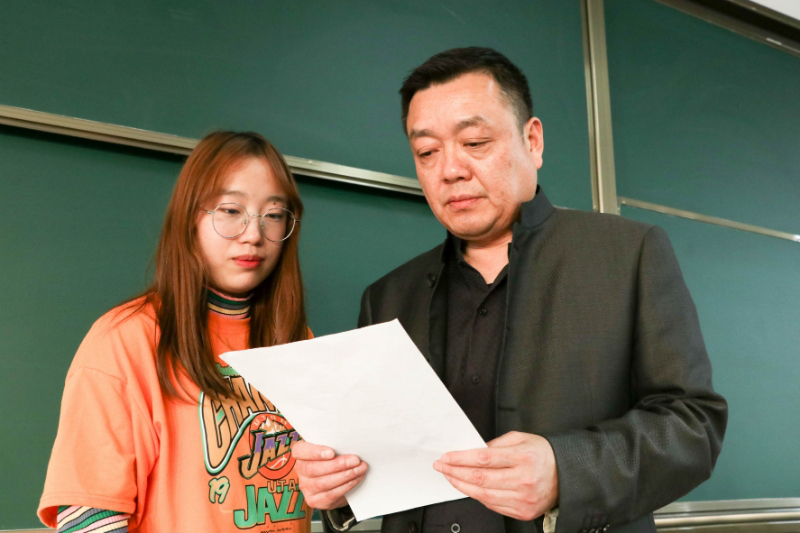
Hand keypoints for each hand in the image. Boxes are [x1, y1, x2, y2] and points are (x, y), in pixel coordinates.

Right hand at [293, 440, 367, 509]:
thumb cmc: (334, 459)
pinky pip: (330, 495)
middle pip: (313, 468)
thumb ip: (335, 446)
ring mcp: (306, 487)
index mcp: (301, 454)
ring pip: (322, 483)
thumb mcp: (333, 449)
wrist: (336, 481)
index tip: (332, 452)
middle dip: (337, 465)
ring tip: (360, 469)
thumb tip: (350, 445)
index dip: (314, 452)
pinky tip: (356, 479)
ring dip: (345, 475)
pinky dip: (346, 486)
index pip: (300, 451)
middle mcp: (300, 471)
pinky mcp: (314, 501)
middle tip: (355, 460)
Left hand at [433, 431, 557, 520]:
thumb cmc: (544, 454)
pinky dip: (477, 496)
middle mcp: (523, 479)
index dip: (460, 458)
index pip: (483, 458)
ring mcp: (523, 498)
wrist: (568, 475)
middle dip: (455, 472)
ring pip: (483, 495)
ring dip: (461, 486)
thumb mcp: (521, 438)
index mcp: (523, 457)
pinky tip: (469, 488)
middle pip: (480, 478)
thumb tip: (473, 450)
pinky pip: (493, 505)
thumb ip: (497, 444)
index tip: (446, 457)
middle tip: (442, 466)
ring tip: (451, 477)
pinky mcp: (523, 512)